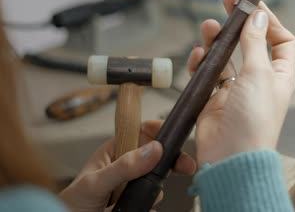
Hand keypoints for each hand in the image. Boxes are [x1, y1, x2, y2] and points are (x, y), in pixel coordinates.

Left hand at [59, 120, 195, 211]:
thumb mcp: (94, 183)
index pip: (143, 130)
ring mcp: (133, 184)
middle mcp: (127, 165)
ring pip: (158, 180)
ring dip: (155, 189)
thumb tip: (152, 150)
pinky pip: (154, 200)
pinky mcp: (137, 202)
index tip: (176, 135)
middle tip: (186, 166)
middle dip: (172, 160)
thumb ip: (123, 166)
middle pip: (159, 154)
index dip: (161, 130)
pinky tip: (140, 207)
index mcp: (116, 150)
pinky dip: (151, 204)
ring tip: (137, 197)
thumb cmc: (69, 205)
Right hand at [187, 0, 294, 166]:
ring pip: (226, 56)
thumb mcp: (258, 73)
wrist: (231, 158)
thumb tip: (258, 15)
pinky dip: (201, 63)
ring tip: (207, 28)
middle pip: (250, 43)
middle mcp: (258, 80)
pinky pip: (206, 74)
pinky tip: (197, 56)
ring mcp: (235, 90)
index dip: (269, 20)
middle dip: (239, 23)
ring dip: (217, 40)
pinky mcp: (213, 100)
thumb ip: (255, 43)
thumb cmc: (253, 119)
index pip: (280, 40)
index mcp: (279, 75)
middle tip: (227, 2)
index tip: (253, 3)